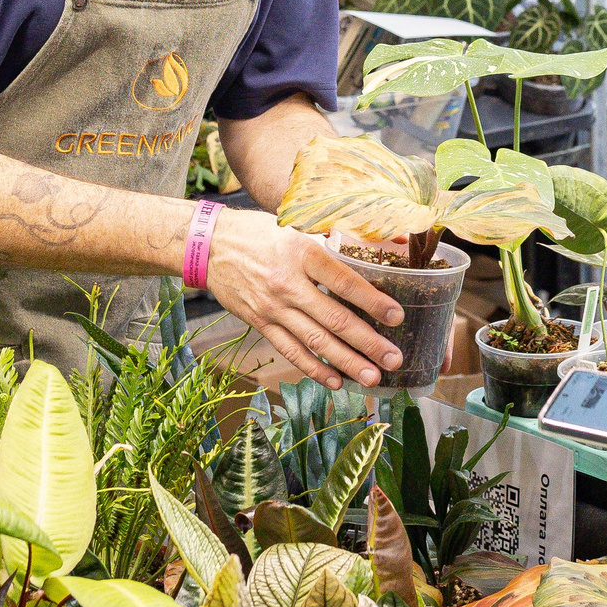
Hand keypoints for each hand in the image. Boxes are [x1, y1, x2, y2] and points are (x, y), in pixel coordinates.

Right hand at [202, 210, 406, 389]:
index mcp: (303, 253)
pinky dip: (314, 368)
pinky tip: (336, 381)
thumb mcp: (296, 226)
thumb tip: (377, 246)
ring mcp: (273, 307)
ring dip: (346, 362)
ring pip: (315, 341)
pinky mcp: (260, 323)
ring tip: (372, 377)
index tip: (396, 316)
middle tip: (394, 359)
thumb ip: (333, 239)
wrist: (209, 246)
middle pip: (334, 318)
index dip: (372, 301)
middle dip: (367, 343)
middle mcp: (288, 283)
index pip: (344, 281)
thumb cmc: (260, 233)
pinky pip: (290, 350)